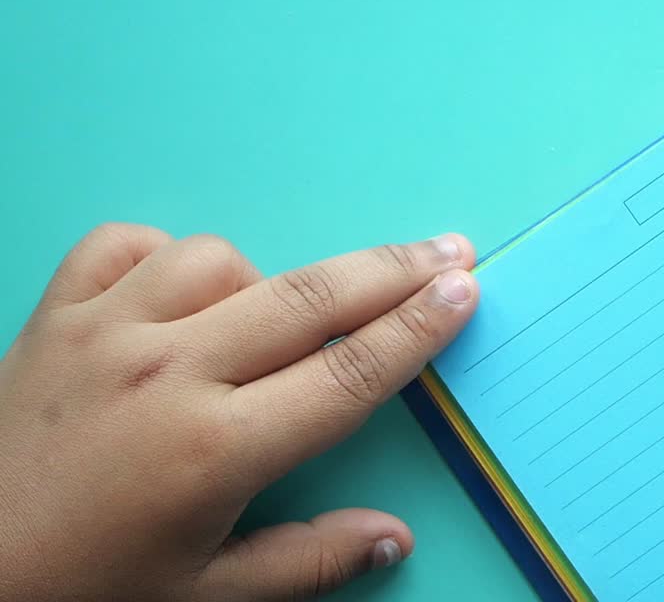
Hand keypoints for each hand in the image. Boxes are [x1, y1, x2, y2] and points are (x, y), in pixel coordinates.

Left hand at [0, 224, 478, 600]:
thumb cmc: (79, 589)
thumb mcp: (202, 598)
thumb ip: (307, 562)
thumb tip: (395, 537)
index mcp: (212, 451)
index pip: (347, 377)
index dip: (416, 332)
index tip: (463, 293)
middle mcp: (164, 374)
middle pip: (309, 300)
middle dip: (393, 272)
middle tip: (449, 250)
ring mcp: (103, 332)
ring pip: (219, 259)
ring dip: (267, 279)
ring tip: (279, 317)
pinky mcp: (53, 313)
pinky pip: (125, 244)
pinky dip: (165, 255)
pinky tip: (183, 290)